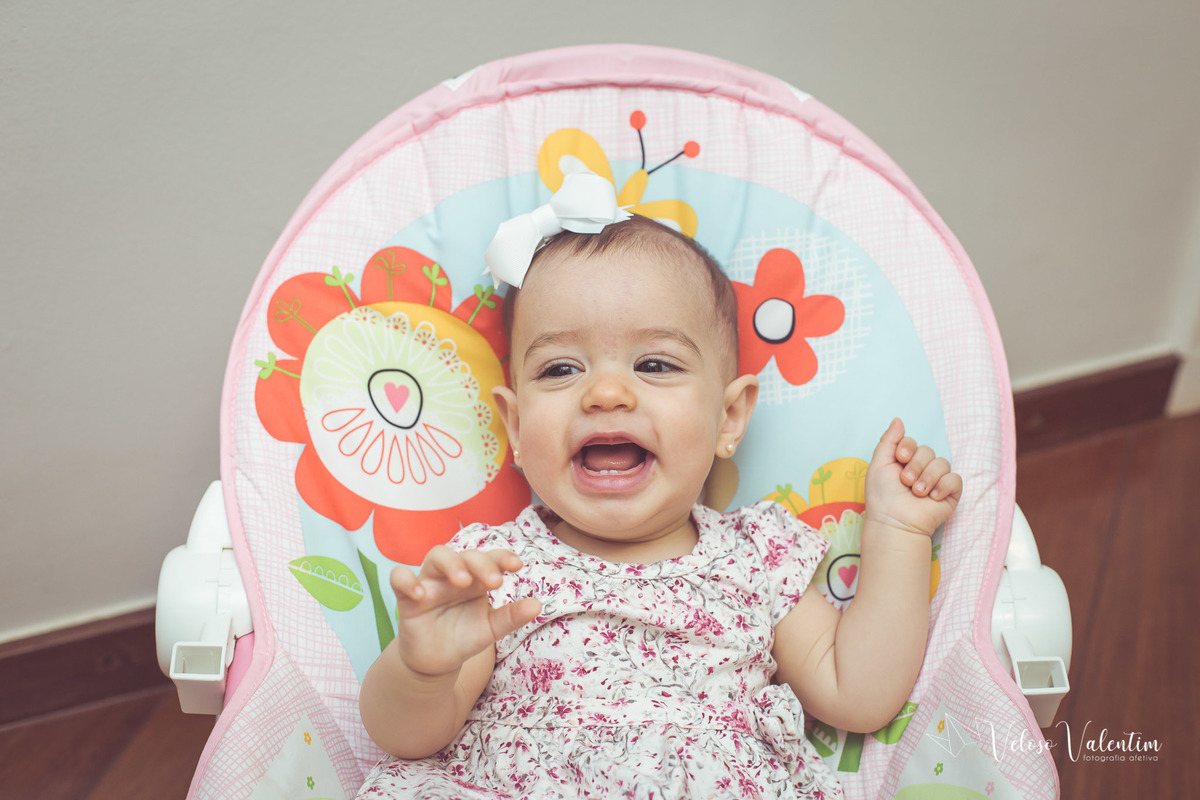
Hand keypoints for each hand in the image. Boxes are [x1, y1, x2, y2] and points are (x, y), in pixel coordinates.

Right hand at [390, 546, 541, 678]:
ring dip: (450, 563)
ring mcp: (430, 583)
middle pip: (464, 554)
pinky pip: (399, 578)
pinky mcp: (407, 598)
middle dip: (480, 563)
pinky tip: (420, 594)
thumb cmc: (463, 638)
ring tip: (462, 581)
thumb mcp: (490, 629)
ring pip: (435, 556)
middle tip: (494, 582)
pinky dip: (406, 580)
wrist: (436, 662)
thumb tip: (538, 605)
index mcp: (476, 579)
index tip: (517, 566)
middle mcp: (453, 576)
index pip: (489, 559)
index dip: (503, 557)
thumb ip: (510, 617)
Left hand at [865, 418, 961, 536]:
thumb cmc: (882, 496)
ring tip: (917, 493)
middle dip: (916, 466)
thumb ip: (888, 440)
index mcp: (904, 461)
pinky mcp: (950, 493)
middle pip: (928, 451)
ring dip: (927, 477)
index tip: (900, 458)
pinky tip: (932, 497)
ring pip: (942, 463)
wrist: (895, 521)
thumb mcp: (879, 464)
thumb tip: (898, 419)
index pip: (913, 442)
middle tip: (906, 482)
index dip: (908, 447)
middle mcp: (921, 469)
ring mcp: (936, 481)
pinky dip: (943, 486)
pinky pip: (954, 479)